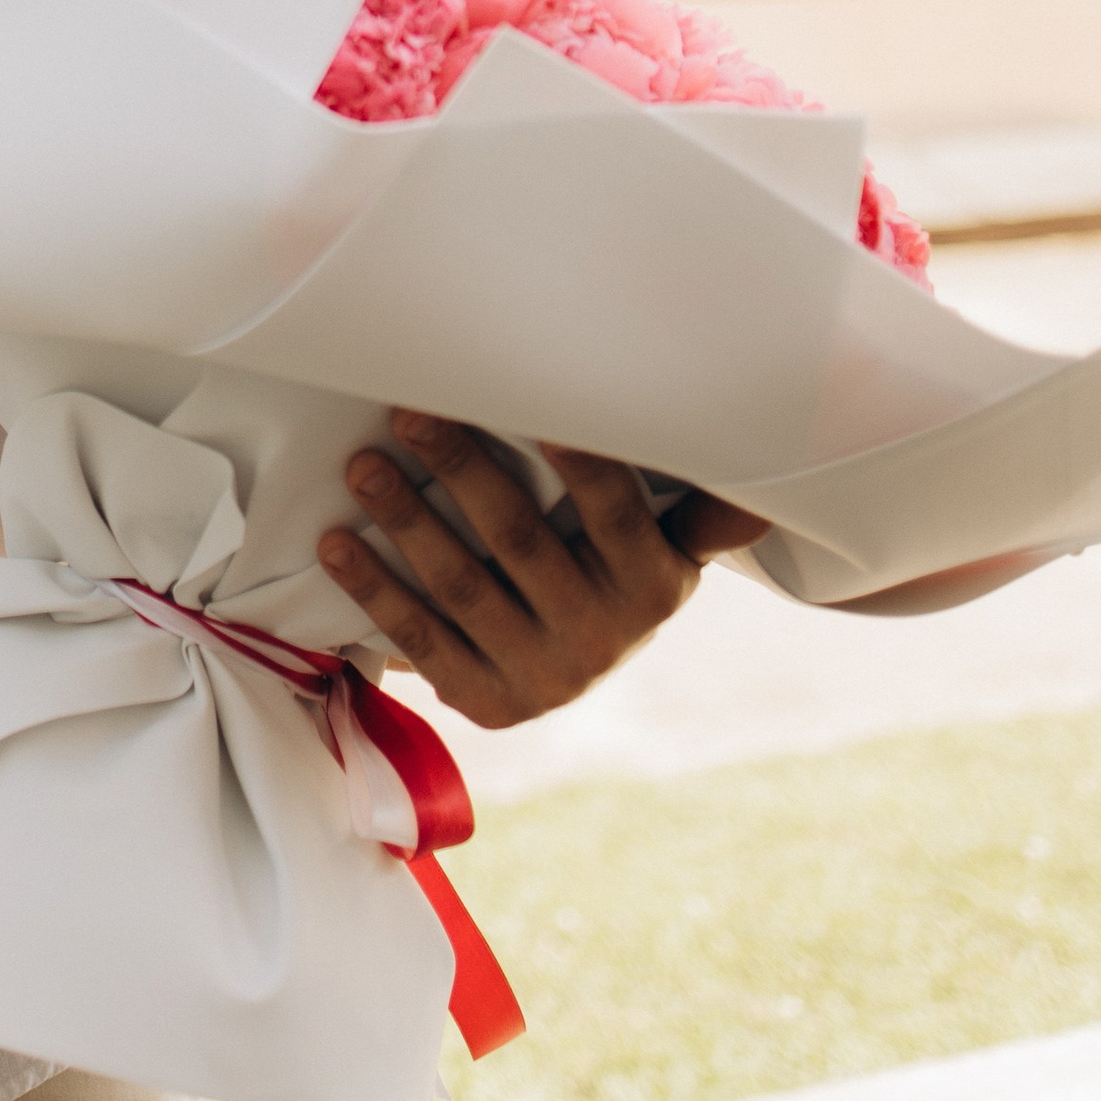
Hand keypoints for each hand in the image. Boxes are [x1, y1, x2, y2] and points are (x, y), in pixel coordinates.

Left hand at [315, 408, 765, 729]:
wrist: (579, 676)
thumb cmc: (614, 572)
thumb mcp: (667, 547)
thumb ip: (700, 508)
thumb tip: (763, 474)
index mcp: (650, 582)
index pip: (609, 508)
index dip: (573, 456)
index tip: (525, 397)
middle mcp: (600, 633)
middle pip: (519, 539)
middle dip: (460, 469)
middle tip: (408, 409)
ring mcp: (540, 674)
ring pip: (462, 585)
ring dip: (406, 521)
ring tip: (363, 464)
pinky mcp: (486, 703)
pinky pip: (420, 639)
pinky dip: (374, 589)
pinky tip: (337, 541)